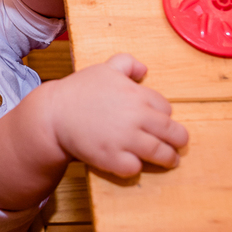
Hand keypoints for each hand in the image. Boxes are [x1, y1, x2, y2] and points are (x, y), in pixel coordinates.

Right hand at [46, 54, 188, 177]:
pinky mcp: (112, 158)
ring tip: (170, 160)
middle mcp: (136, 117)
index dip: (164, 116)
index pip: (166, 108)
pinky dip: (136, 167)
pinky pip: (135, 168)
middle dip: (179, 140)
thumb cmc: (77, 91)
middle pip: (172, 132)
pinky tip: (133, 164)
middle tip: (179, 144)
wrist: (52, 114)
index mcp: (137, 95)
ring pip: (160, 153)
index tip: (161, 121)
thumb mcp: (103, 69)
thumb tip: (144, 70)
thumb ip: (127, 64)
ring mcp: (125, 139)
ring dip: (169, 158)